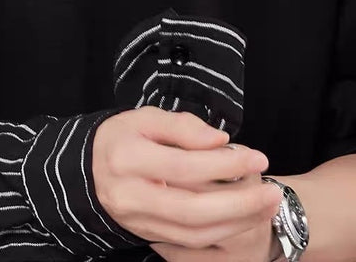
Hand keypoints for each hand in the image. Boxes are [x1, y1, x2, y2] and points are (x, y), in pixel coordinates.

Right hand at [92, 106, 281, 247]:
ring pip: (193, 233)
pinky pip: (187, 243)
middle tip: (272, 192)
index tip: (257, 157)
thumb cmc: (123, 136)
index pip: (185, 165)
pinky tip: (241, 219)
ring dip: (236, 223)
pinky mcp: (144, 234)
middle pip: (192, 209)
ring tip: (266, 206)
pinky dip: (219, 233)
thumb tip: (220, 141)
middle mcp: (130, 195)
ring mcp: (136, 220)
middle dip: (239, 204)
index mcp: (128, 158)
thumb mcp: (146, 117)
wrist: (87, 168)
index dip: (225, 164)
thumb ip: (183, 125)